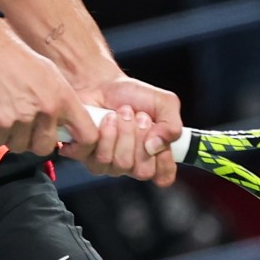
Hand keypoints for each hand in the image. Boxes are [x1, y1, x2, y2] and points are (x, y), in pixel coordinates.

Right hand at [0, 20, 97, 156]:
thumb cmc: (17, 60)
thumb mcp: (51, 76)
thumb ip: (60, 102)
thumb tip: (64, 126)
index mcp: (64, 98)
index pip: (87, 136)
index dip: (79, 147)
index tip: (66, 145)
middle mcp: (47, 110)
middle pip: (45, 147)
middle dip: (33, 140)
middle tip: (24, 126)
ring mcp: (23, 118)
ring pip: (20, 146)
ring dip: (12, 137)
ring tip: (7, 116)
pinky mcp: (0, 122)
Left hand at [66, 76, 182, 186]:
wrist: (101, 84)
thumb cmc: (132, 95)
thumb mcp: (164, 102)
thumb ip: (172, 125)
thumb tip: (157, 146)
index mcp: (154, 156)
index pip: (164, 176)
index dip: (164, 160)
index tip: (160, 139)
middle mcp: (132, 164)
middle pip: (142, 171)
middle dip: (141, 138)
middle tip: (139, 116)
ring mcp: (109, 163)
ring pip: (121, 163)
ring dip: (123, 132)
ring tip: (120, 113)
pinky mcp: (87, 157)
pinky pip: (99, 157)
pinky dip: (105, 133)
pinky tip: (105, 119)